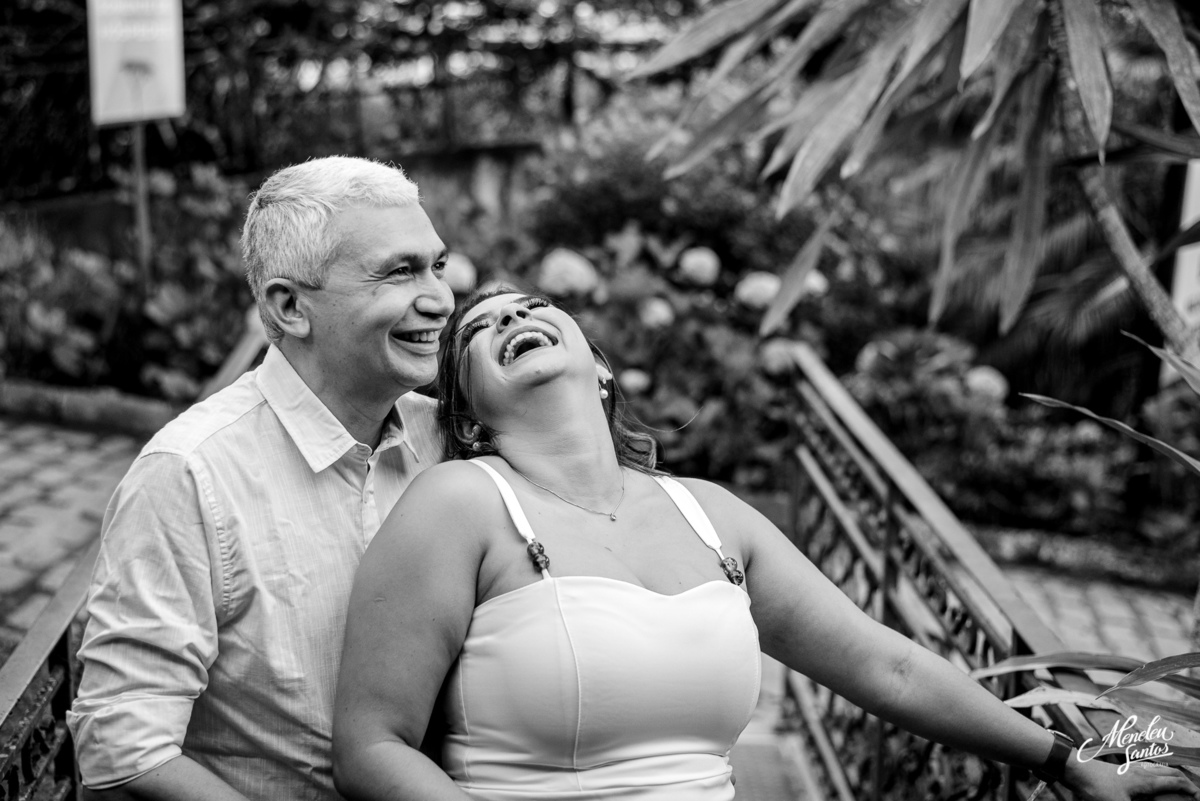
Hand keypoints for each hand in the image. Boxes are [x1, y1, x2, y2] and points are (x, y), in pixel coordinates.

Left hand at [1065, 757, 1198, 799]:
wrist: (1073, 768)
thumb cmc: (1095, 786)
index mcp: (1145, 780)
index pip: (1176, 782)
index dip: (1191, 789)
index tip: (1199, 797)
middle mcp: (1141, 771)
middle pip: (1170, 773)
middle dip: (1184, 782)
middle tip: (1192, 793)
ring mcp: (1129, 769)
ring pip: (1157, 770)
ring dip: (1170, 778)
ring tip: (1176, 787)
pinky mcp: (1119, 770)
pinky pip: (1145, 771)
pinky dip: (1155, 777)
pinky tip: (1149, 783)